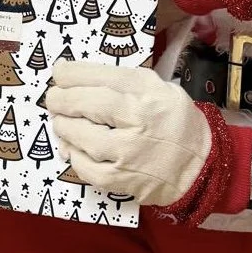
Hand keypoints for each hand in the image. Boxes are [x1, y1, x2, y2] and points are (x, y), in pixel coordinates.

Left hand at [47, 62, 213, 206]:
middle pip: (88, 104)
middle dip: (62, 99)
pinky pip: (84, 166)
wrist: (198, 167)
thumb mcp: (161, 89)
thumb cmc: (175, 124)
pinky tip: (73, 147)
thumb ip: (126, 82)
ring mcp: (128, 152)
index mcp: (149, 92)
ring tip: (61, 122)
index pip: (103, 77)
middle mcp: (138, 120)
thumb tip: (78, 78)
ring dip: (64, 127)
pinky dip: (74, 155)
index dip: (74, 74)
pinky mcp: (120, 179)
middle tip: (53, 98)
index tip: (59, 73)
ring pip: (82, 136)